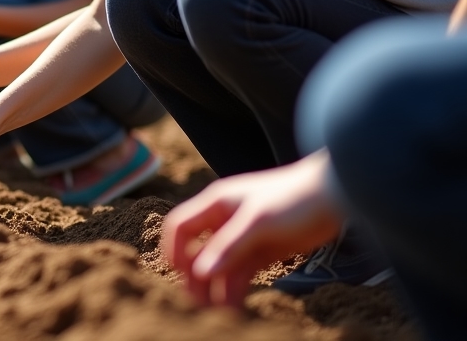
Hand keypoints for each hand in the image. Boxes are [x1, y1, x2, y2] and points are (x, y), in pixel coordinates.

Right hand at [161, 151, 343, 307]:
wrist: (335, 196)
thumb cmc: (292, 198)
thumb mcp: (256, 221)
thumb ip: (228, 246)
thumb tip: (199, 273)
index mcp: (216, 204)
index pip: (180, 226)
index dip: (174, 249)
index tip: (179, 273)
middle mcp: (224, 221)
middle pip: (198, 252)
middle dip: (196, 277)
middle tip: (197, 303)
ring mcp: (243, 239)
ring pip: (219, 268)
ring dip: (215, 288)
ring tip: (217, 312)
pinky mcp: (261, 253)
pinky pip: (240, 274)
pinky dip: (234, 290)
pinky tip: (234, 307)